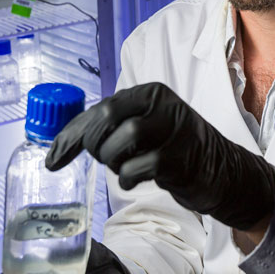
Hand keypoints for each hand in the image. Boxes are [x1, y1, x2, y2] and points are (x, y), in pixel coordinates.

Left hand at [47, 82, 274, 230]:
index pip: (99, 108)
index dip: (70, 135)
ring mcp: (172, 130)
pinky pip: (137, 168)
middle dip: (95, 145)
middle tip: (104, 159)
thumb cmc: (173, 149)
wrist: (222, 171)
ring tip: (126, 168)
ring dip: (114, 162)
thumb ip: (112, 127)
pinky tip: (136, 180)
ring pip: (121, 142)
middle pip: (107, 119)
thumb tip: (60, 147)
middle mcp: (161, 105)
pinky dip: (129, 178)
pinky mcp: (179, 158)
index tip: (52, 160)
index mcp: (149, 93)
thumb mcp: (145, 126)